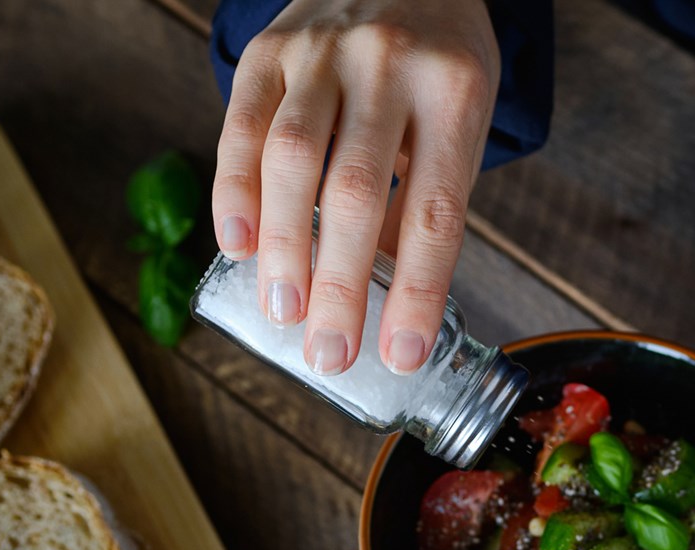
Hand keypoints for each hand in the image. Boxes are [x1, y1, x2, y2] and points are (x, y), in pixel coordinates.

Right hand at [212, 0, 499, 375]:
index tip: (401, 356)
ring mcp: (322, 51)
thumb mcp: (459, 119)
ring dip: (283, 247)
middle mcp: (388, 65)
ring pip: (289, 160)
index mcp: (453, 92)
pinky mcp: (270, 48)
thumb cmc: (437, 61)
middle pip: (355, 192)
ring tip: (282, 312)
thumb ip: (422, 196)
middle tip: (328, 353)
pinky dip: (235, 193)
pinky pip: (242, 126)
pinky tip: (238, 246)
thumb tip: (384, 293)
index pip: (434, 211)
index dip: (417, 291)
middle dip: (338, 285)